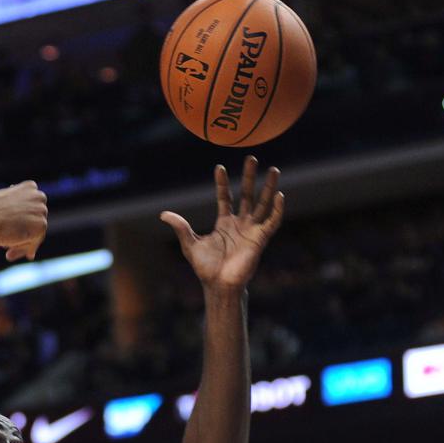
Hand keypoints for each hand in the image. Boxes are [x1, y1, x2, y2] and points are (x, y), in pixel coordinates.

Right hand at [0, 181, 48, 261]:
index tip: (13, 233)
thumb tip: (12, 190)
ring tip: (7, 254)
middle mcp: (38, 196)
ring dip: (23, 245)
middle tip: (10, 250)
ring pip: (36, 234)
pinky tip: (8, 255)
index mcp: (29, 187)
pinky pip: (35, 241)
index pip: (33, 210)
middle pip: (37, 222)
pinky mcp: (41, 224)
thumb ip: (7, 196)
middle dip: (26, 235)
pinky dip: (24, 249)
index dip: (23, 223)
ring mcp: (41, 210)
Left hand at [160, 156, 283, 289]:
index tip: (219, 167)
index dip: (222, 183)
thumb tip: (163, 214)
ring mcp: (251, 230)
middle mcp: (240, 224)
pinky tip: (280, 195)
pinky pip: (271, 222)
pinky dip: (277, 209)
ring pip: (262, 204)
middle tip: (252, 157)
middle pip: (247, 195)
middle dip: (249, 177)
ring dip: (268, 187)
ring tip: (273, 170)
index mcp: (224, 223)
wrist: (218, 285)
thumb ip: (180, 227)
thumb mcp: (190, 244)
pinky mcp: (260, 239)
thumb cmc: (206, 268)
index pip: (225, 197)